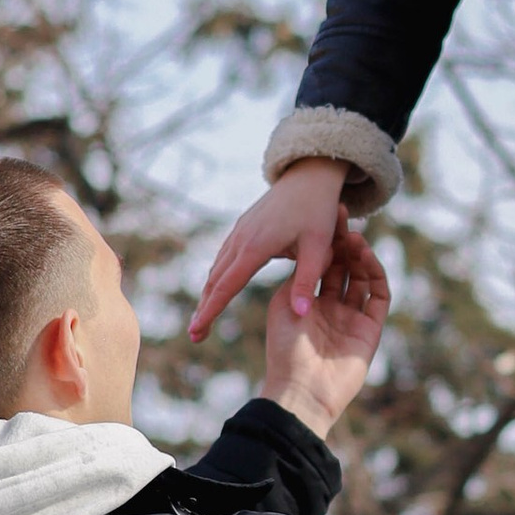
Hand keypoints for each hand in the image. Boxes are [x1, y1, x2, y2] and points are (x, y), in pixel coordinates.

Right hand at [190, 158, 346, 342]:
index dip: (210, 311)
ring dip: (207, 294)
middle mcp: (241, 239)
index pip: (226, 286)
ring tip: (202, 319)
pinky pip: (223, 256)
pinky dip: (216, 277)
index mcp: (256, 246)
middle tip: (195, 337)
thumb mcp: (319, 247)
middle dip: (204, 309)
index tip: (196, 332)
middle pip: (214, 280)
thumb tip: (301, 314)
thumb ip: (308, 281)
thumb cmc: (318, 211)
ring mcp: (239, 231)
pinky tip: (215, 289)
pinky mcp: (243, 227)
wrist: (310, 177)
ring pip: (216, 268)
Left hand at [261, 214, 389, 436]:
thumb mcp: (285, 304)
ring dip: (359, 256)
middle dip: (344, 243)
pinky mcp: (370, 330)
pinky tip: (366, 257)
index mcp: (308, 304)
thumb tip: (314, 250)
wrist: (301, 388)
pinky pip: (378, 297)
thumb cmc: (285, 349)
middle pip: (343, 268)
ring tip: (355, 237)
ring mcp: (352, 319)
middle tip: (344, 219)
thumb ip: (301, 277)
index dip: (325, 243)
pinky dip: (375, 275)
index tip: (325, 218)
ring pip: (362, 279)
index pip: (321, 266)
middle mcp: (332, 309)